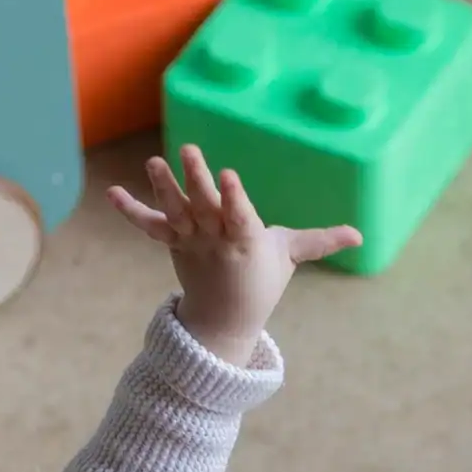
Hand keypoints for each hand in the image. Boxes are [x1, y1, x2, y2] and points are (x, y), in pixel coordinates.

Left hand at [109, 145, 361, 365]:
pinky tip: (110, 193)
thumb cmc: (260, 282)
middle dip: (197, 180)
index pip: (238, 216)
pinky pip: (148, 226)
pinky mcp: (172, 242)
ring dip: (163, 188)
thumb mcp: (290, 258)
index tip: (227, 174)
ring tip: (153, 163)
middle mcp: (214, 239)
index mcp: (244, 241)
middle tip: (189, 150)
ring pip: (175, 212)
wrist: (223, 321)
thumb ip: (320, 242)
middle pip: (204, 207)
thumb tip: (361, 236)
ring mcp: (190, 240)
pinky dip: (130, 211)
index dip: (232, 196)